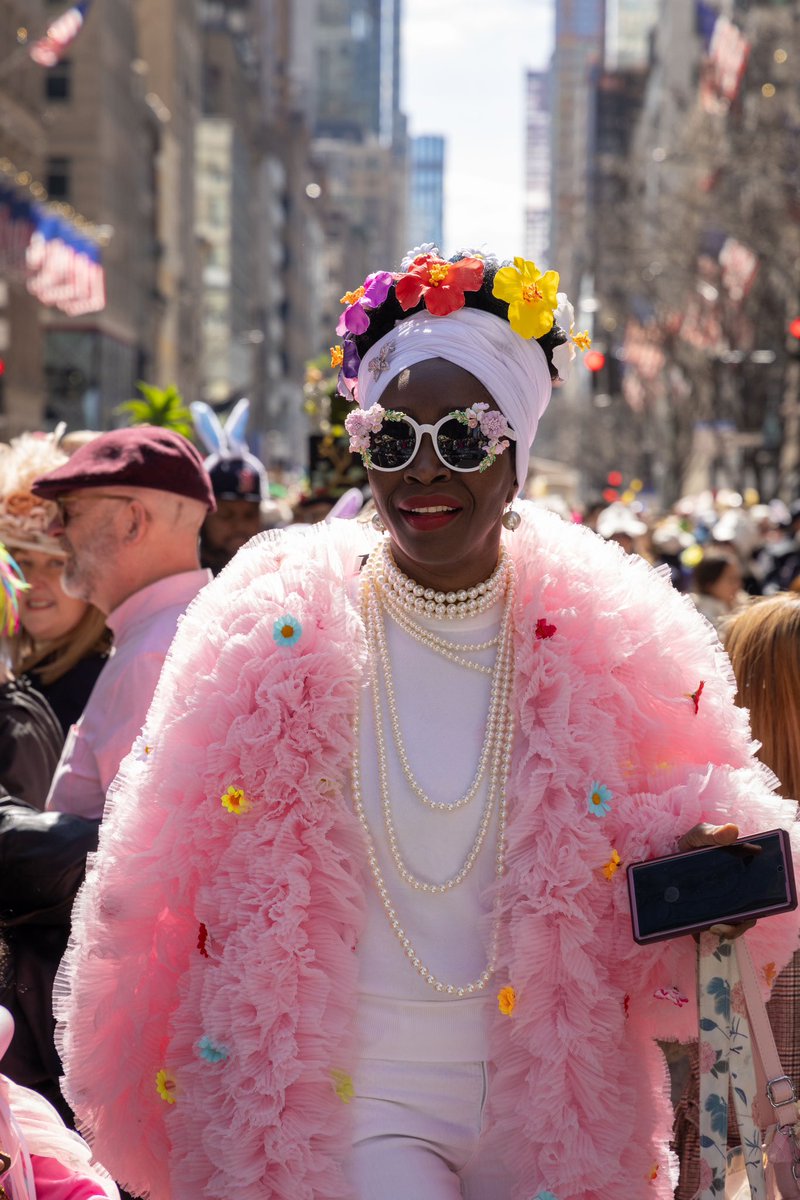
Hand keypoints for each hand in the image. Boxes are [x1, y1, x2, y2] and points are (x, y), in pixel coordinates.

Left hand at [677, 822, 756, 938]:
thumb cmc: (694, 842)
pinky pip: (707, 928)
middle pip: (744, 917)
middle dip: (735, 928)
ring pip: (727, 925)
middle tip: (717, 928)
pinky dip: (703, 934)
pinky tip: (695, 936)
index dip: (756, 908)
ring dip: (721, 932)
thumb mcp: (702, 835)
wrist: (670, 851)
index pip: (757, 897)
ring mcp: (719, 904)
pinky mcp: (702, 911)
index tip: (745, 914)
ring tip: (706, 930)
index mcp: (742, 876)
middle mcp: (735, 893)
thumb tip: (733, 830)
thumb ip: (714, 834)